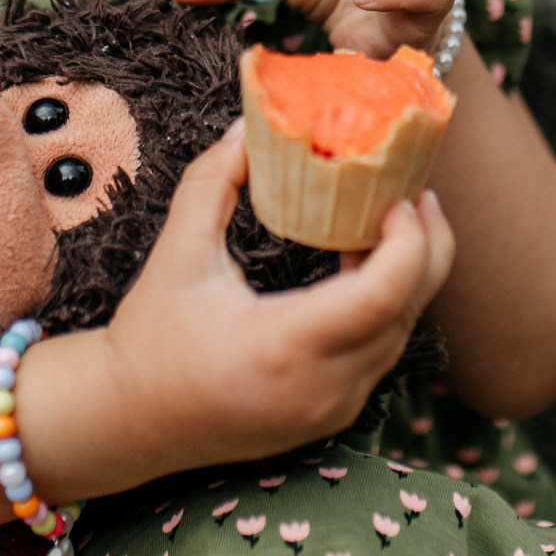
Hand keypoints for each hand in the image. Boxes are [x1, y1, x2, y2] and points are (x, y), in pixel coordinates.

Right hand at [86, 123, 455, 473]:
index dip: (408, 242)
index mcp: (281, 348)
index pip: (382, 295)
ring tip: (388, 222)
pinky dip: (385, 308)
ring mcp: (330, 409)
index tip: (398, 197)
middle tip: (414, 194)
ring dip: (406, 277)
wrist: (131, 423)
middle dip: (424, 248)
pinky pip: (379, 354)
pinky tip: (363, 266)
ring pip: (399, 335)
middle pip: (405, 313)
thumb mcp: (177, 254)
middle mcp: (318, 388)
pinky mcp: (331, 416)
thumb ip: (210, 184)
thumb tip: (247, 131)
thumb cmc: (149, 340)